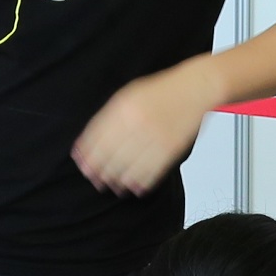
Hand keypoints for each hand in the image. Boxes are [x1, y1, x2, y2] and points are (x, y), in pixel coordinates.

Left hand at [70, 66, 211, 195]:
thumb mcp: (128, 95)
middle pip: (110, 156)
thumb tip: (87, 143)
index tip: (81, 165)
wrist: (194, 88)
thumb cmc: (160, 91)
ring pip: (128, 168)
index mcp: (123, 109)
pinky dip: (140, 183)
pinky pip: (151, 172)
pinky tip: (134, 187)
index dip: (86, 155)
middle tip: (96, 180)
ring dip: (117, 180)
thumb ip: (108, 117)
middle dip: (99, 172)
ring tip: (113, 185)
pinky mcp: (170, 149)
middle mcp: (136, 124)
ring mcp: (154, 137)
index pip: (96, 138)